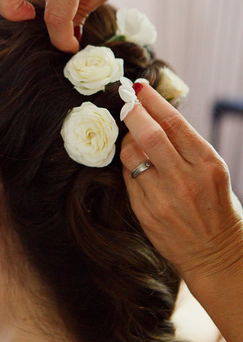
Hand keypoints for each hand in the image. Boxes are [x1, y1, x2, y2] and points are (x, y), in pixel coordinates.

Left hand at [120, 84, 242, 289]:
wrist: (216, 254)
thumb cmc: (216, 205)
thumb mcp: (212, 170)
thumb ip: (186, 145)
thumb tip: (154, 113)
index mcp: (207, 164)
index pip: (174, 123)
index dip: (153, 101)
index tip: (139, 87)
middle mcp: (185, 180)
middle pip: (148, 135)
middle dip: (132, 112)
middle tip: (125, 99)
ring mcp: (163, 198)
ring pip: (131, 155)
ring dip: (127, 140)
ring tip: (133, 138)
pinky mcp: (146, 213)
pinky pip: (127, 178)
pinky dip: (129, 166)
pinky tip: (136, 164)